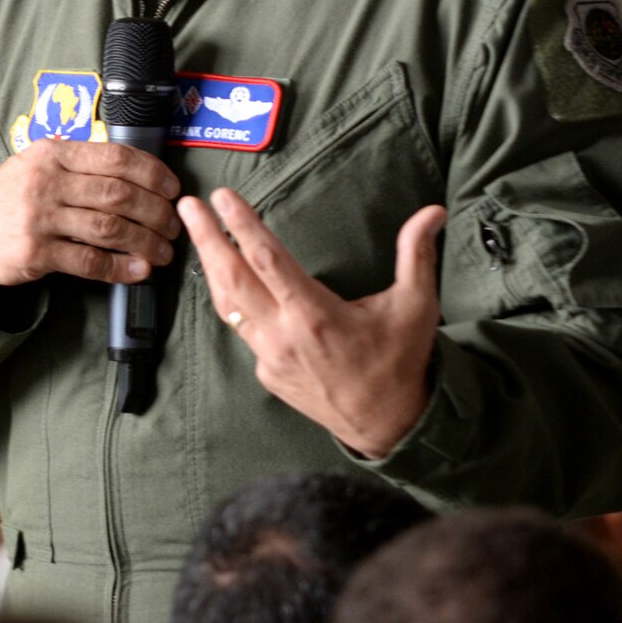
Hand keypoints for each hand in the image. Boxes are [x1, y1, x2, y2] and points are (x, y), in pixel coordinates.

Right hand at [0, 139, 182, 287]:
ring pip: (109, 229)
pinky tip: (138, 271)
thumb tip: (139, 175)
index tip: (172, 189)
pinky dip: (120, 268)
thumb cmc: (10, 196)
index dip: (153, 174)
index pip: (115, 157)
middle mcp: (46, 181)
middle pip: (119, 195)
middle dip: (155, 212)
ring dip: (145, 242)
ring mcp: (39, 217)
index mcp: (53, 153)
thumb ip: (80, 164)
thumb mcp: (37, 164)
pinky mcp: (35, 252)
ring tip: (163, 252)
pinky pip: (88, 261)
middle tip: (172, 226)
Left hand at [178, 188, 447, 458]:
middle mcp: (283, 335)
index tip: (224, 196)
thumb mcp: (417, 307)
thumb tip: (434, 211)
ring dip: (210, 266)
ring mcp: (269, 357)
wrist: (387, 425)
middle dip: (206, 238)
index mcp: (314, 315)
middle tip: (187, 204)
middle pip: (232, 278)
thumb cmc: (401, 362)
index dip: (242, 225)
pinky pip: (243, 331)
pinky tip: (228, 279)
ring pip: (228, 305)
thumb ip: (417, 254)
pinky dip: (233, 302)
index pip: (268, 259)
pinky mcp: (266, 373)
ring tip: (197, 232)